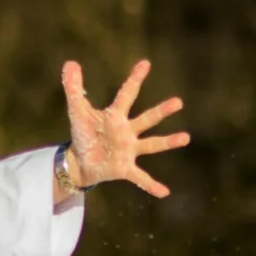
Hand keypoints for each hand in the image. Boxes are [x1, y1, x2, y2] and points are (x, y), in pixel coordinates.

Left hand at [61, 58, 190, 198]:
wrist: (80, 161)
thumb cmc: (84, 134)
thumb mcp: (77, 111)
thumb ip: (74, 88)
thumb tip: (70, 63)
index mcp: (115, 116)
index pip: (127, 94)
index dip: (134, 79)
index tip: (145, 63)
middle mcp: (127, 131)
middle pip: (146, 119)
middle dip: (161, 111)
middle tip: (178, 102)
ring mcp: (129, 150)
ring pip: (151, 144)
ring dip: (167, 142)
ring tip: (185, 137)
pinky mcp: (125, 168)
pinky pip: (140, 177)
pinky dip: (151, 185)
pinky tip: (164, 192)